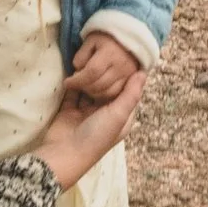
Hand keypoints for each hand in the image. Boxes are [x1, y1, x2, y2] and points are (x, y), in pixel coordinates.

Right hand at [31, 49, 148, 187]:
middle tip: (106, 53)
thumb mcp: (118, 115)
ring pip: (90, 89)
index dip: (127, 76)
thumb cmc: (97, 135)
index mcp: (121, 117)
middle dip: (106, 75)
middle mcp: (105, 113)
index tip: (126, 57)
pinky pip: (73, 92)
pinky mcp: (69, 109)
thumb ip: (131, 94)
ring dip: (89, 78)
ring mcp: (86, 111)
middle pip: (108, 89)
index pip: (127, 92)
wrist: (64, 152)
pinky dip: (74, 82)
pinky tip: (75, 69)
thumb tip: (143, 72)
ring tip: (90, 58)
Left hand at [65, 27, 144, 111]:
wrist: (130, 37)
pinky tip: (97, 90)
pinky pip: (116, 95)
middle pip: (99, 85)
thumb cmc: (107, 37)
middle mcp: (122, 66)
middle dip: (83, 88)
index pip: (91, 72)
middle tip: (75, 85)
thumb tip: (77, 72)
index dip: (77, 80)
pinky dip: (104, 96)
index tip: (66, 83)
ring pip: (108, 94)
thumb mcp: (90, 41)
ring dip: (93, 94)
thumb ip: (81, 56)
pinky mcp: (131, 81)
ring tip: (85, 87)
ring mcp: (129, 75)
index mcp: (110, 53)